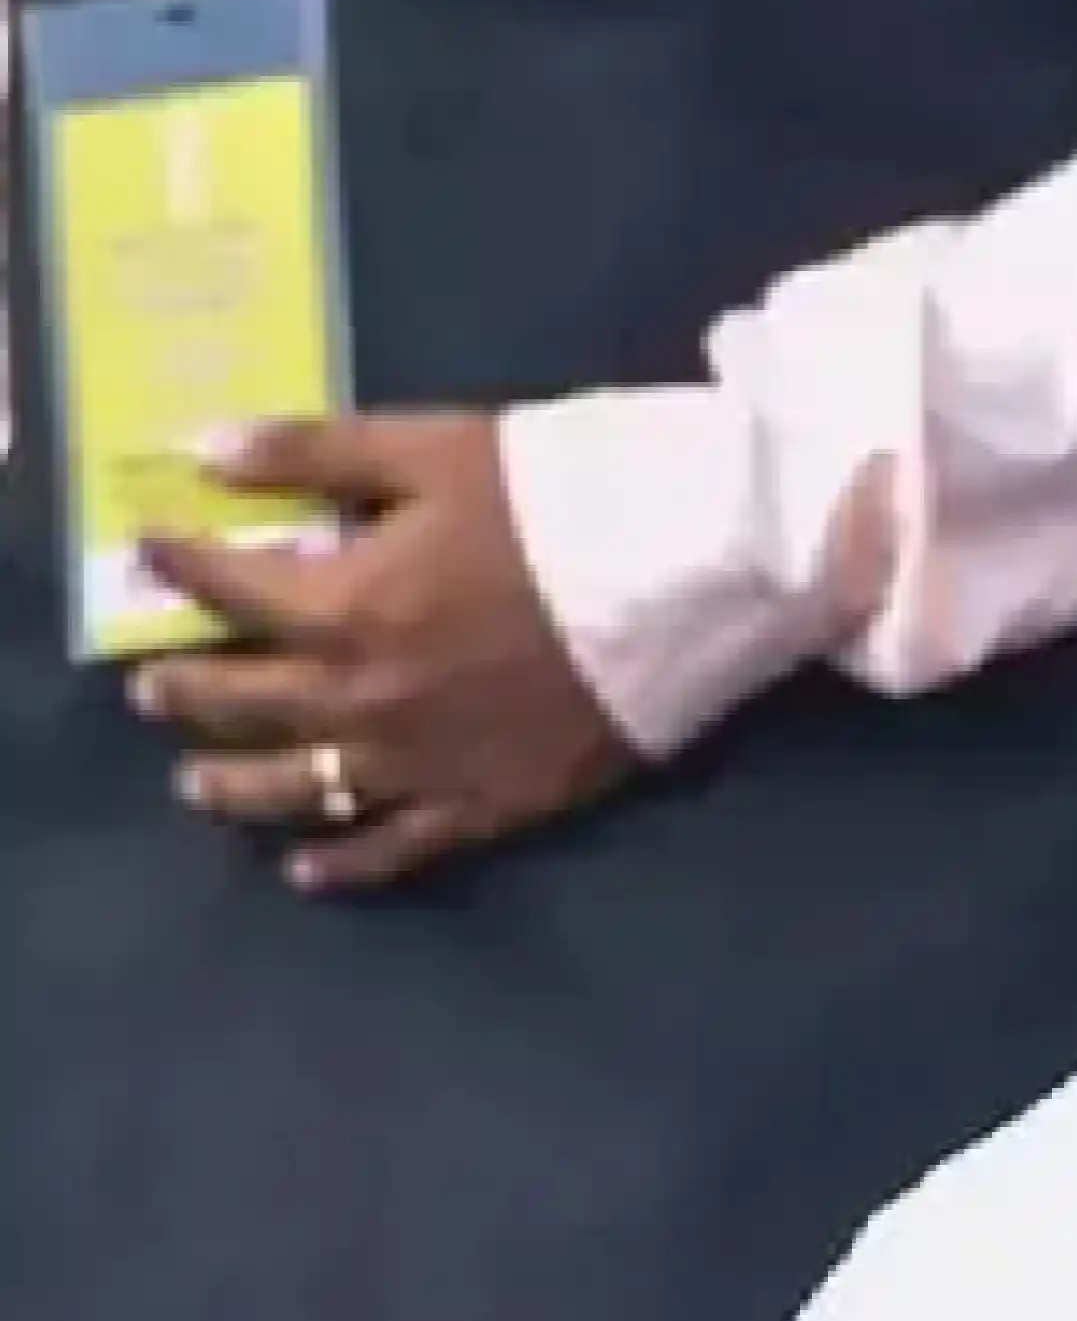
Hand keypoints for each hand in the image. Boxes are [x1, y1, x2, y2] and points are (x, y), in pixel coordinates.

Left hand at [128, 412, 644, 891]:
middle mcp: (361, 698)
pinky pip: (396, 847)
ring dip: (236, 785)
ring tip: (195, 783)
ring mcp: (420, 762)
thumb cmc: (563, 503)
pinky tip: (306, 870)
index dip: (181, 566)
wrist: (683, 583)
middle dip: (188, 688)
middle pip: (247, 701)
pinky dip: (343, 864)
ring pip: (299, 787)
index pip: (232, 589)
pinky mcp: (486, 803)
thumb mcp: (437, 449)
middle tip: (151, 685)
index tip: (150, 551)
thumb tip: (207, 451)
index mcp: (344, 607)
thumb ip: (318, 452)